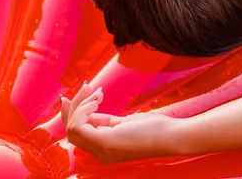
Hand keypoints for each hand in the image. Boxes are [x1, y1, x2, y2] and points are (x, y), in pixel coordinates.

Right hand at [60, 84, 181, 163]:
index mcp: (103, 150)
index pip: (77, 133)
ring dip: (80, 106)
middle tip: (85, 88)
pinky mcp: (105, 142)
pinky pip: (79, 126)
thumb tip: (88, 112)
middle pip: (71, 130)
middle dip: (74, 106)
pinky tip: (97, 99)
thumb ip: (103, 121)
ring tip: (95, 94)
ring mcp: (101, 150)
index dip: (73, 113)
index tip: (83, 92)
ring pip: (72, 127)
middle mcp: (99, 153)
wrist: (170, 136)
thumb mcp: (123, 122)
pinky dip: (83, 109)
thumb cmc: (153, 129)